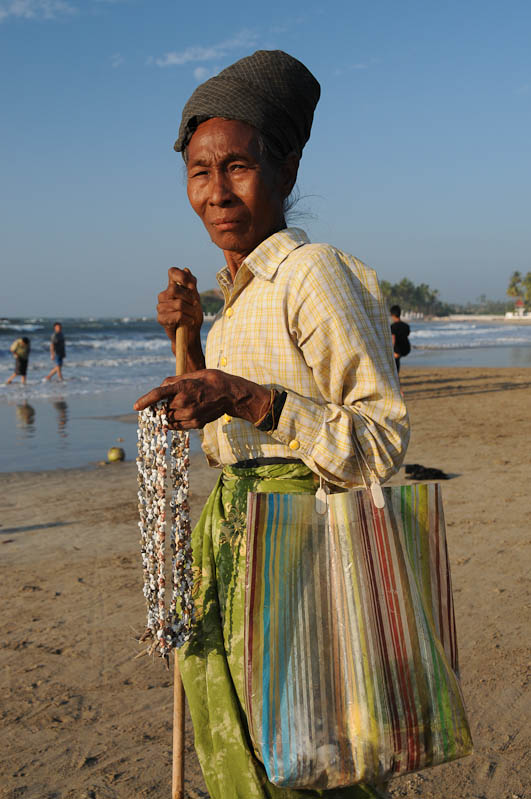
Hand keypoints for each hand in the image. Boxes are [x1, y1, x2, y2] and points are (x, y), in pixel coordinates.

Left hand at [134, 370, 270, 429]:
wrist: (229, 394)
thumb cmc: (209, 380)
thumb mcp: (190, 375)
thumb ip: (172, 382)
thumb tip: (160, 388)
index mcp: (182, 387)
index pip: (158, 394)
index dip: (145, 400)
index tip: (136, 407)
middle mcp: (184, 402)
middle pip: (162, 408)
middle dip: (160, 407)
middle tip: (166, 402)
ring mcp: (190, 415)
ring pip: (169, 419)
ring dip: (168, 415)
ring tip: (179, 407)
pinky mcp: (196, 424)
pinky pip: (177, 426)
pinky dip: (175, 421)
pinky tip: (183, 413)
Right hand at [157, 267, 202, 348]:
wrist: (191, 334)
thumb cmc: (193, 315)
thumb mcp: (196, 298)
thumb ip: (192, 284)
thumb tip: (186, 269)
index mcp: (172, 287)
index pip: (172, 272)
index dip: (181, 276)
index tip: (192, 287)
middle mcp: (164, 295)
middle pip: (174, 289)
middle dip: (189, 298)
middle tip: (195, 306)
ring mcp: (161, 307)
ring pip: (178, 304)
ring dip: (191, 311)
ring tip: (193, 316)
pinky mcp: (161, 318)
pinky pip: (177, 315)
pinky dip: (187, 319)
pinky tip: (189, 322)